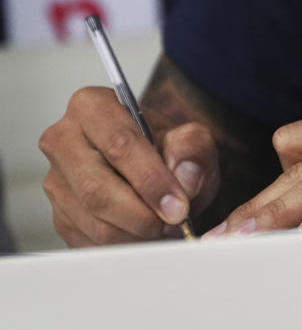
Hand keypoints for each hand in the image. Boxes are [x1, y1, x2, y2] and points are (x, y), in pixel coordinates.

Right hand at [39, 87, 219, 246]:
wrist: (158, 170)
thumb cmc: (168, 150)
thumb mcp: (192, 141)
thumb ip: (193, 148)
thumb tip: (184, 174)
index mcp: (93, 107)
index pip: (118, 145)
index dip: (151, 180)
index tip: (177, 206)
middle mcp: (64, 140)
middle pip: (96, 188)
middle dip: (141, 215)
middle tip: (174, 223)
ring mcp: (56, 181)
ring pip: (92, 221)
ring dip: (136, 234)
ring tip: (166, 230)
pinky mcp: (60, 215)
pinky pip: (89, 242)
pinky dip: (124, 246)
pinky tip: (146, 236)